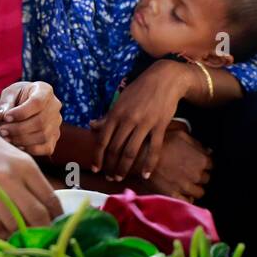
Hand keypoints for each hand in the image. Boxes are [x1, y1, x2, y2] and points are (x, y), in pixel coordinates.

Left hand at [0, 81, 61, 156]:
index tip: (6, 117)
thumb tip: (0, 116)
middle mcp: (55, 106)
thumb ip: (5, 103)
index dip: (21, 112)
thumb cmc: (16, 97)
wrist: (24, 104)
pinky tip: (17, 145)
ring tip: (6, 138)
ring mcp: (57, 123)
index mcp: (44, 91)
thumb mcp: (9, 93)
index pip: (37, 102)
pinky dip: (30, 149)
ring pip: (43, 136)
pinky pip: (46, 148)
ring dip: (22, 140)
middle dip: (18, 129)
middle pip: (40, 122)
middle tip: (2, 131)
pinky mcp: (54, 137)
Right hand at [0, 121, 62, 237]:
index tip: (58, 227)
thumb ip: (35, 185)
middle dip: (43, 231)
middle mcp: (9, 179)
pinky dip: (3, 236)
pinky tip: (6, 233)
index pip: (50, 199)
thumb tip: (51, 214)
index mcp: (25, 167)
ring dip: (23, 235)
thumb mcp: (19, 161)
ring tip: (24, 237)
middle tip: (43, 238)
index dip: (57, 218)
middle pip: (36, 215)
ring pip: (15, 225)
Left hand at [90, 59, 198, 180]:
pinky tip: (145, 175)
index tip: (95, 168)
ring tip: (121, 178)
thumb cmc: (140, 90)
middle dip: (110, 166)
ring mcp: (144, 123)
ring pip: (131, 152)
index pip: (102, 140)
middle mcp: (128, 119)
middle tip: (109, 177)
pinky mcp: (160, 126)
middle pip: (115, 149)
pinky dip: (149, 164)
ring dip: (124, 168)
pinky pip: (154, 149)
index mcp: (115, 113)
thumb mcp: (120, 101)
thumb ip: (107, 116)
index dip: (98, 157)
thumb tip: (91, 125)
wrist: (164, 78)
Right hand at [142, 124, 211, 202]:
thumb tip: (209, 151)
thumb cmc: (160, 142)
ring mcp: (186, 186)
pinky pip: (187, 201)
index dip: (204, 164)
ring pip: (199, 192)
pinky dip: (186, 198)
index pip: (212, 165)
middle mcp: (197, 175)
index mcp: (201, 159)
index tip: (197, 163)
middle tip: (190, 172)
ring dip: (194, 188)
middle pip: (206, 179)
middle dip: (200, 176)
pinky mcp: (174, 195)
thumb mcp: (180, 135)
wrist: (141, 155)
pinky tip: (181, 193)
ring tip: (186, 183)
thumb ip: (196, 144)